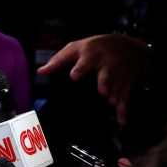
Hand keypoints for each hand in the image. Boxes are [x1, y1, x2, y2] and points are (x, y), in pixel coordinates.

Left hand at [37, 33, 152, 125]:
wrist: (126, 46)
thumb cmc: (95, 48)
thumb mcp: (75, 48)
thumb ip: (58, 61)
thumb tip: (40, 72)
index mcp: (91, 54)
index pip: (85, 61)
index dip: (80, 69)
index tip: (74, 76)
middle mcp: (106, 63)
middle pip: (106, 73)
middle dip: (104, 82)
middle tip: (102, 92)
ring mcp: (118, 74)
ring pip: (118, 86)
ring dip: (115, 95)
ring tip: (112, 102)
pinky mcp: (126, 83)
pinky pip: (126, 97)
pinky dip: (124, 110)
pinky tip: (121, 121)